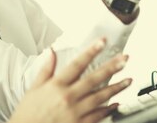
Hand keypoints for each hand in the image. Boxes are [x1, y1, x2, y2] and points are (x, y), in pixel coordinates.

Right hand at [8, 39, 131, 122]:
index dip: (91, 51)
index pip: (77, 64)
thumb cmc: (28, 113)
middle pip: (94, 79)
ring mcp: (75, 112)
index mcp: (56, 85)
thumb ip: (46, 69)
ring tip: (128, 80)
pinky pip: (98, 116)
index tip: (102, 42)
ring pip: (101, 97)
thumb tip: (52, 52)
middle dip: (111, 67)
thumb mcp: (33, 88)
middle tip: (124, 59)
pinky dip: (109, 110)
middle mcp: (68, 97)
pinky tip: (117, 104)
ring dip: (116, 88)